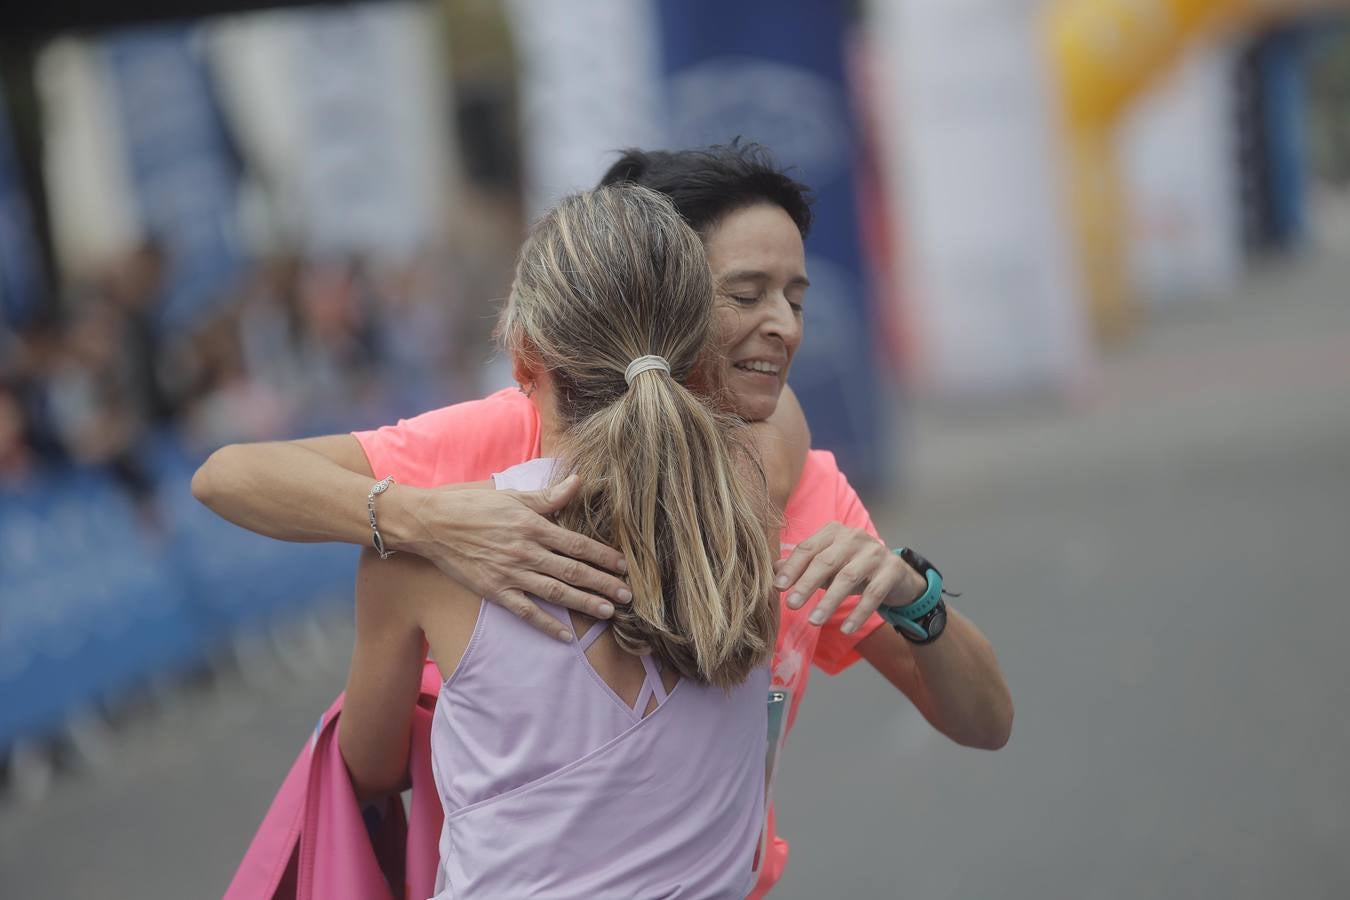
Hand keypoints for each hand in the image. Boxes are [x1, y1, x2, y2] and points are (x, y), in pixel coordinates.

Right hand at [395, 475, 630, 641]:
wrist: (430, 524)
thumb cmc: (471, 505)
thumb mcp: (512, 495)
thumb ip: (548, 496)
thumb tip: (579, 482)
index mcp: (532, 525)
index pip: (577, 543)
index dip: (603, 555)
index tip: (623, 566)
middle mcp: (525, 551)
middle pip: (573, 571)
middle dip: (603, 583)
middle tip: (628, 596)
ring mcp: (510, 573)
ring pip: (555, 592)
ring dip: (584, 603)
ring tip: (608, 613)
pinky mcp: (494, 590)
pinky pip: (526, 611)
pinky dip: (547, 624)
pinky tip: (566, 636)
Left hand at [774, 521, 926, 634]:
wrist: (896, 573)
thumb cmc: (853, 567)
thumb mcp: (827, 565)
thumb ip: (802, 565)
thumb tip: (774, 568)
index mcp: (834, 531)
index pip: (808, 548)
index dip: (792, 568)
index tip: (777, 587)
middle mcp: (854, 537)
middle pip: (825, 561)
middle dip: (806, 584)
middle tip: (791, 605)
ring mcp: (875, 552)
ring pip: (848, 578)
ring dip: (829, 601)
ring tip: (814, 621)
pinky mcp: (892, 570)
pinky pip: (873, 594)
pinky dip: (858, 613)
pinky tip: (846, 629)